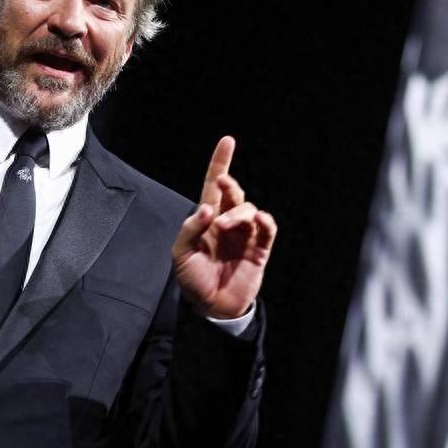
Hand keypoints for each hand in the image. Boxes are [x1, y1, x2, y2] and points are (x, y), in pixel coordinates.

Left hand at [171, 136, 277, 318]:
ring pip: (248, 209)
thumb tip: (207, 209)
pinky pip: (267, 229)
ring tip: (226, 226)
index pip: (214, 186)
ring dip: (238, 213)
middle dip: (228, 185)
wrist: (211, 307)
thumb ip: (191, 229)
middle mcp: (227, 223)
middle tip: (221, 185)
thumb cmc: (193, 279)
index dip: (221, 163)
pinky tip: (260, 219)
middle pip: (233, 193)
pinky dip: (265, 221)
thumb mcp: (181, 254)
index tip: (228, 141)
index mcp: (206, 219)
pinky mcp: (259, 250)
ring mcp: (244, 235)